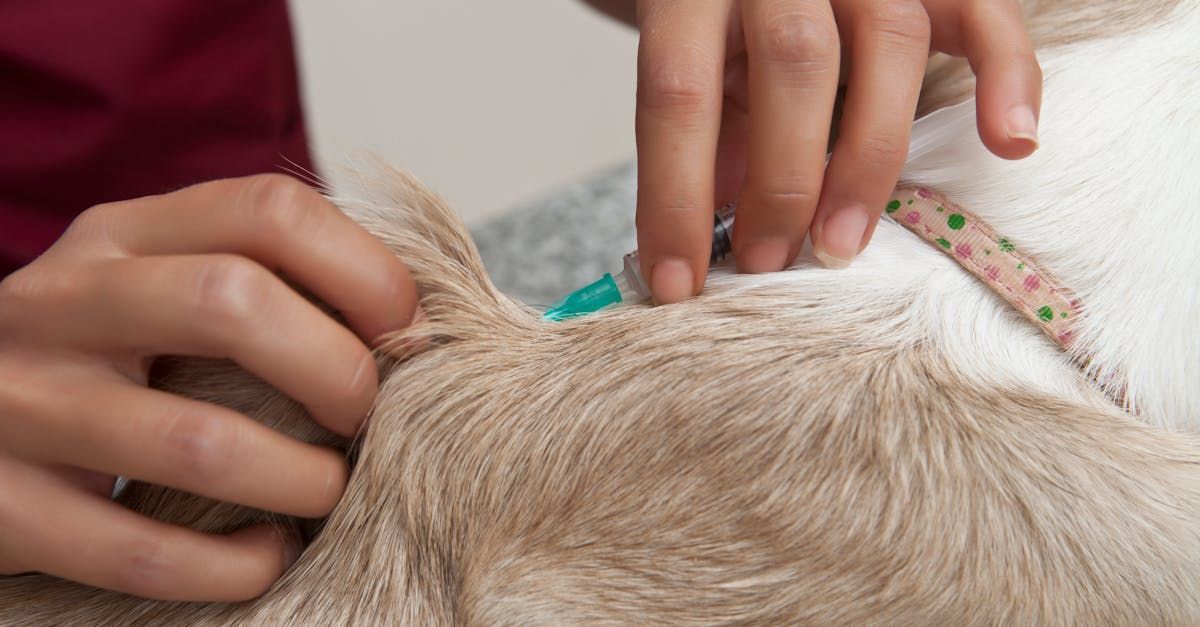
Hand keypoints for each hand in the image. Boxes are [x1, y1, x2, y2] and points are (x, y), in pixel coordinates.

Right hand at [0, 175, 417, 599]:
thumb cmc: (99, 358)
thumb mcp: (157, 287)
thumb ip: (260, 282)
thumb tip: (410, 324)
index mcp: (120, 236)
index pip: (268, 210)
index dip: (366, 271)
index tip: (407, 335)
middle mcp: (62, 301)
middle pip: (232, 302)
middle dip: (336, 368)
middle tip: (367, 417)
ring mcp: (21, 402)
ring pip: (198, 443)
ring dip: (299, 479)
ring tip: (327, 491)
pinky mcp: (2, 507)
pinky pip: (141, 550)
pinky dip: (232, 564)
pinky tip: (266, 554)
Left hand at [631, 0, 1040, 300]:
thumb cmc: (714, 17)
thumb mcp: (688, 64)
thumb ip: (701, 131)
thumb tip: (703, 240)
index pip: (680, 94)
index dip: (674, 197)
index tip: (678, 284)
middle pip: (794, 65)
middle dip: (781, 185)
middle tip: (769, 265)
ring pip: (889, 42)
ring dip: (867, 160)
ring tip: (841, 246)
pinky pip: (986, 11)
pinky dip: (1009, 77)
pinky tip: (1010, 144)